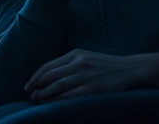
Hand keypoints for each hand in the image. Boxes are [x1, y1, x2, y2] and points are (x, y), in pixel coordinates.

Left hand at [24, 50, 140, 101]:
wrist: (130, 69)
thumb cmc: (106, 66)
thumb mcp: (87, 57)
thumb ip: (70, 63)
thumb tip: (49, 76)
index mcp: (76, 54)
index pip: (48, 66)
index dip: (36, 77)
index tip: (28, 86)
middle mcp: (79, 62)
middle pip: (50, 75)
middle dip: (37, 87)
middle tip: (31, 95)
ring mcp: (85, 75)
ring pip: (57, 86)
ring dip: (44, 94)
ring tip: (38, 100)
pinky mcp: (92, 88)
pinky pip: (69, 96)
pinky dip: (57, 101)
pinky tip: (51, 104)